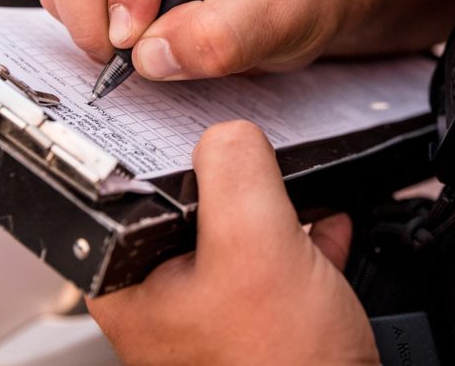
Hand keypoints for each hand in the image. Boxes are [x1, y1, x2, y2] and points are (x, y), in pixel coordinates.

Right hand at [39, 0, 349, 79]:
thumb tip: (151, 54)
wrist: (301, 3)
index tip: (138, 30)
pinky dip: (89, 31)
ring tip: (142, 49)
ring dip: (89, 24)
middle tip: (133, 53)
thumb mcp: (278, 15)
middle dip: (93, 9)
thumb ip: (221, 35)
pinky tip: (135, 44)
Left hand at [86, 120, 378, 364]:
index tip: (212, 131)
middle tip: (266, 162)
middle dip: (238, 178)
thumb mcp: (254, 246)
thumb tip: (230, 133)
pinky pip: (273, 261)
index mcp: (128, 280)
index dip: (176, 148)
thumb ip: (234, 171)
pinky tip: (325, 225)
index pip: (133, 184)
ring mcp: (209, 311)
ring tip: (301, 188)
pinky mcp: (255, 322)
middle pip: (191, 203)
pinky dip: (300, 239)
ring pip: (236, 231)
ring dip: (275, 206)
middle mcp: (160, 297)